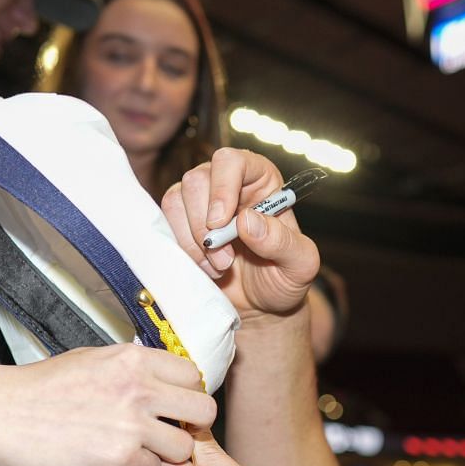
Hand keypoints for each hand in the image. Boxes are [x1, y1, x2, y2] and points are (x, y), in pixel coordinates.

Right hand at [0, 344, 215, 465]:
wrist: (1, 414)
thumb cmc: (43, 387)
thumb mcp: (95, 358)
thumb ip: (135, 367)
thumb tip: (166, 377)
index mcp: (134, 359)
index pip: (193, 375)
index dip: (186, 392)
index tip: (175, 403)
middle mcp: (140, 390)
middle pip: (203, 411)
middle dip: (190, 424)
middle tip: (171, 430)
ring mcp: (132, 427)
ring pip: (183, 448)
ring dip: (166, 453)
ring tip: (139, 448)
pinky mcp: (119, 461)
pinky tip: (114, 459)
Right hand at [161, 147, 320, 321]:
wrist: (261, 304)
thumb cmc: (283, 278)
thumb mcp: (300, 265)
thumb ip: (282, 241)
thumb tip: (247, 219)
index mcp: (260, 180)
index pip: (232, 161)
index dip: (222, 187)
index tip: (220, 222)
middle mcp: (227, 183)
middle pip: (197, 178)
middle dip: (205, 224)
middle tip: (225, 260)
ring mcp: (200, 201)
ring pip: (176, 199)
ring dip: (192, 240)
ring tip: (218, 268)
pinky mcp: (180, 222)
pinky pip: (164, 223)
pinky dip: (181, 249)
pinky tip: (204, 268)